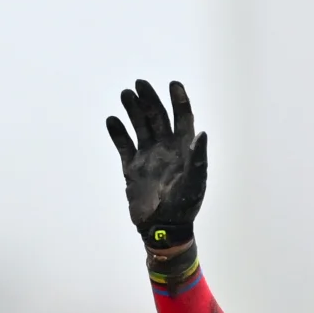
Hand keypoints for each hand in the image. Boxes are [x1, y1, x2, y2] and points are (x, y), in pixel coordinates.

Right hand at [106, 79, 206, 255]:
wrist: (162, 228)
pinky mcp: (132, 167)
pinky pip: (124, 145)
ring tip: (126, 94)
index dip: (179, 101)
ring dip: (133, 110)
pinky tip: (112, 120)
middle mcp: (165, 149)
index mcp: (183, 150)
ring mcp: (148, 157)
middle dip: (150, 99)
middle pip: (157, 117)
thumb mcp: (195, 182)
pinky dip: (118, 133)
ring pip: (140, 126)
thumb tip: (201, 133)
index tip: (173, 84)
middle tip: (140, 84)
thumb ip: (198, 158)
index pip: (183, 119)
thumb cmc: (184, 207)